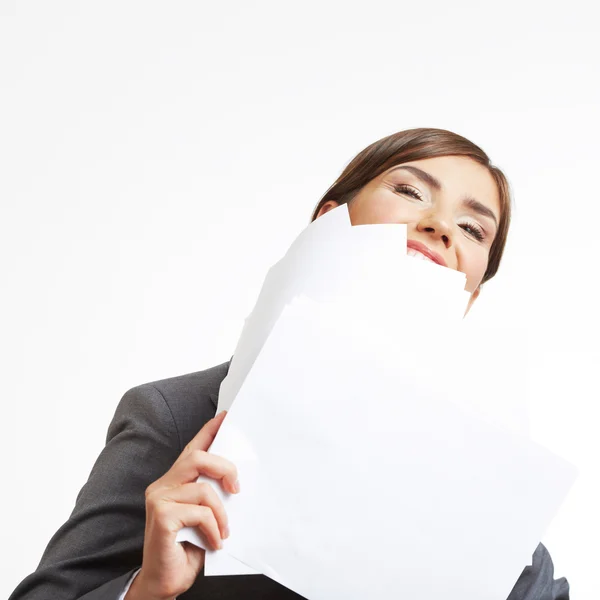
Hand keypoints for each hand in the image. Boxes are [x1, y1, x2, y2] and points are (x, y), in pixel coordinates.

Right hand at [126, 410, 239, 599]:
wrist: (163, 582)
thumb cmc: (186, 549)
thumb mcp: (204, 516)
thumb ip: (212, 496)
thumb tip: (236, 482)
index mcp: (174, 482)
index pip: (192, 449)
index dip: (209, 431)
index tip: (225, 417)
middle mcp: (162, 486)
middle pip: (197, 458)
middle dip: (224, 468)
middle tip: (237, 489)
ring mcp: (159, 500)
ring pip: (203, 489)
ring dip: (221, 513)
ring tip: (223, 532)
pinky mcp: (161, 517)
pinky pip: (199, 512)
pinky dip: (213, 528)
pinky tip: (214, 542)